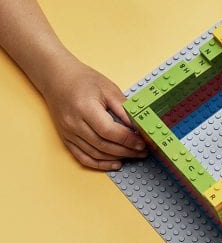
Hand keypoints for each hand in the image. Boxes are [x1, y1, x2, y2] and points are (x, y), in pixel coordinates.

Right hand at [36, 56, 147, 170]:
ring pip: (95, 154)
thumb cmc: (84, 81)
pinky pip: (83, 157)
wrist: (57, 78)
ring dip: (117, 158)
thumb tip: (139, 126)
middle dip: (126, 151)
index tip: (142, 143)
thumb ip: (124, 109)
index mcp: (85, 108)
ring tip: (134, 155)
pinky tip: (116, 163)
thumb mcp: (109, 89)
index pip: (109, 131)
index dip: (128, 140)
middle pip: (103, 145)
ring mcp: (68, 133)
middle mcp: (73, 123)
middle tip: (143, 152)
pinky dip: (100, 164)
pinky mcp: (66, 138)